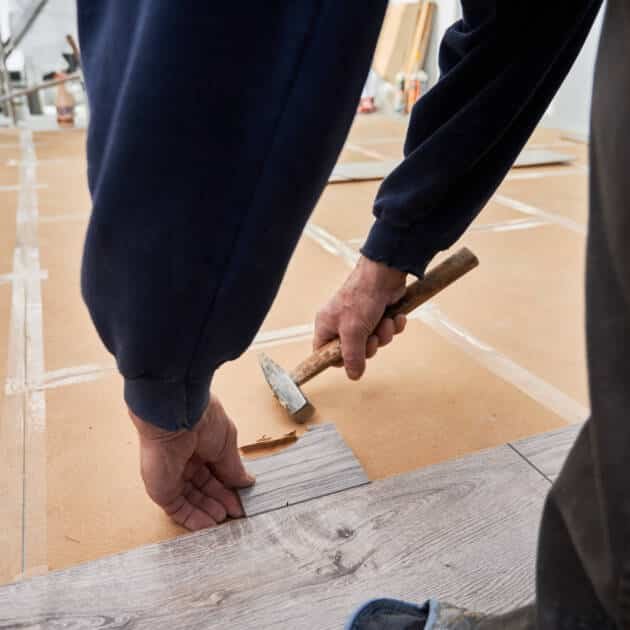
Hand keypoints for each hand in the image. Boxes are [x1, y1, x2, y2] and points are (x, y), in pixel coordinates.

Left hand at [129, 395, 254, 530]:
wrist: (176, 418)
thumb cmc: (203, 420)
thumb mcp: (227, 444)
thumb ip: (234, 467)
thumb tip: (247, 482)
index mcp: (202, 446)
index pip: (216, 472)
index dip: (229, 486)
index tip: (242, 498)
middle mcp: (186, 461)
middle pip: (205, 488)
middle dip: (221, 500)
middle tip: (236, 512)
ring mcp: (172, 476)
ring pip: (192, 500)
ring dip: (209, 511)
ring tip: (225, 519)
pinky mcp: (161, 489)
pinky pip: (177, 509)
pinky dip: (193, 518)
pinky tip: (209, 525)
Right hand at [314, 255, 407, 379]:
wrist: (385, 274)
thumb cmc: (361, 297)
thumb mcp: (353, 331)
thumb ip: (352, 356)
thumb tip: (353, 376)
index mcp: (327, 326)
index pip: (324, 353)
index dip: (338, 361)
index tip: (351, 363)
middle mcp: (342, 324)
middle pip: (354, 352)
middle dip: (369, 347)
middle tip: (372, 338)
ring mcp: (361, 319)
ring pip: (373, 342)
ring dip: (384, 335)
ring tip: (385, 322)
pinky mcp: (378, 315)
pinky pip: (386, 331)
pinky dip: (393, 325)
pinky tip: (395, 316)